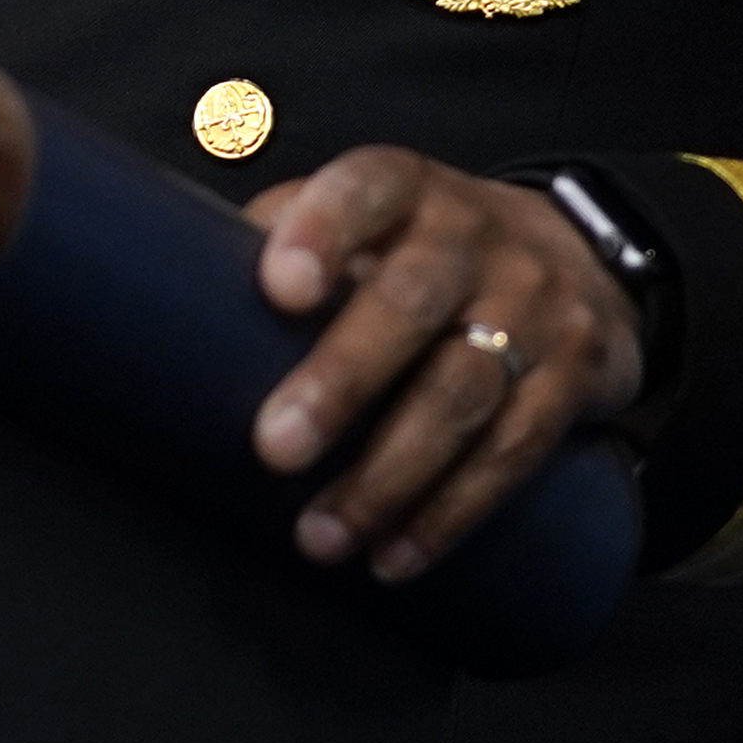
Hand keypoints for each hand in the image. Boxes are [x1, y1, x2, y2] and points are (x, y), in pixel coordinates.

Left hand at [247, 150, 641, 581]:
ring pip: (463, 392)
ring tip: (322, 534)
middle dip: (342, 380)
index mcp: (406, 188)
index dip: (323, 229)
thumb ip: (280, 240)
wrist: (579, 258)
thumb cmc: (421, 247)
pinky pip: (514, 450)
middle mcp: (476, 239)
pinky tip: (396, 555)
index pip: (366, 187)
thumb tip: (164, 294)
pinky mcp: (574, 378)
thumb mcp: (364, 219)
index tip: (279, 287)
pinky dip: (450, 512)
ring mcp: (534, 307)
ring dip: (388, 476)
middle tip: (275, 449)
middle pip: (412, 303)